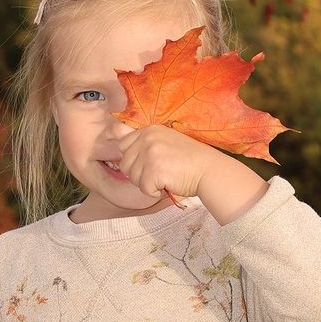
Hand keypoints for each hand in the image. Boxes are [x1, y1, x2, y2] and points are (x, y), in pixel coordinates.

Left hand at [116, 125, 267, 224]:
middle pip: (125, 164)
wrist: (209, 171)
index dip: (134, 158)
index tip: (151, 162)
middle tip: (161, 171)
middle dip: (140, 173)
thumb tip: (111, 131)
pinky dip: (154, 191)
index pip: (122, 145)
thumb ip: (141, 140)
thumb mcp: (164, 141)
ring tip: (166, 176)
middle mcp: (147, 138)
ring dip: (147, 183)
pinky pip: (143, 189)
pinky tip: (168, 183)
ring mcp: (150, 153)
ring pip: (132, 177)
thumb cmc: (188, 160)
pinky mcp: (154, 170)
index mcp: (149, 130)